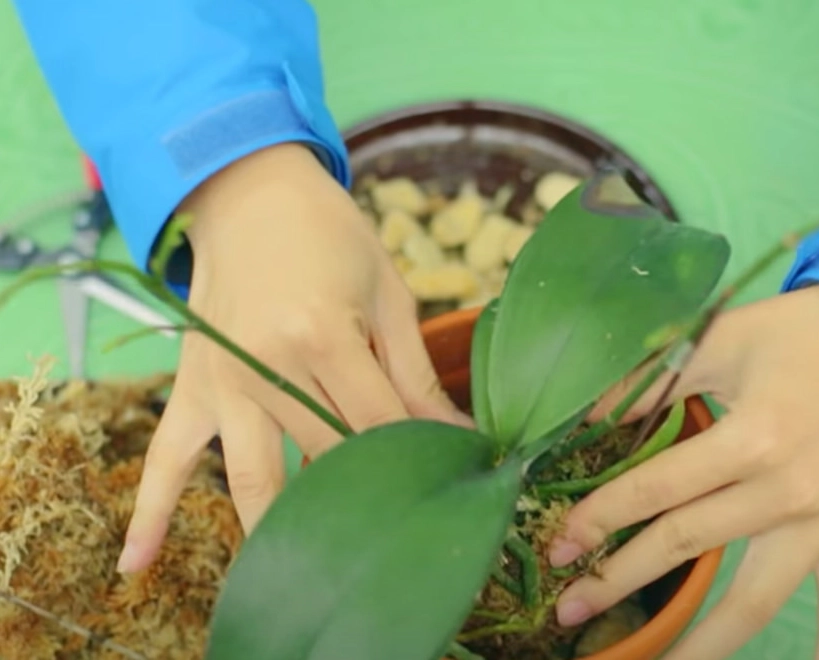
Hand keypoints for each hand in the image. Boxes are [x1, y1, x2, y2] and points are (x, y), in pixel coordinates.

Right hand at [116, 143, 465, 572]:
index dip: (425, 455)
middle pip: (328, 456)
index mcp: (323, 335)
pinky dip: (151, 511)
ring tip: (312, 573)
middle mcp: (266, 367)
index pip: (382, 424)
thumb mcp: (388, 292)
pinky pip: (166, 456)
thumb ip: (414, 372)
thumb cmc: (332, 236)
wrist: (251, 192)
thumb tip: (454, 433)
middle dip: (372, 492)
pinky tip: (139, 564)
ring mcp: (222, 382)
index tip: (456, 480)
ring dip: (284, 528)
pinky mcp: (194, 386)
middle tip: (406, 524)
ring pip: (255, 476)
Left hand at [547, 284, 818, 658]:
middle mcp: (789, 492)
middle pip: (686, 546)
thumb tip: (585, 419)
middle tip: (569, 608)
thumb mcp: (721, 339)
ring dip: (698, 642)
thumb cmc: (801, 334)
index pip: (656, 490)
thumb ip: (652, 381)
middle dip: (618, 580)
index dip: (600, 519)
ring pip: (753, 602)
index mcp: (752, 438)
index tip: (559, 545)